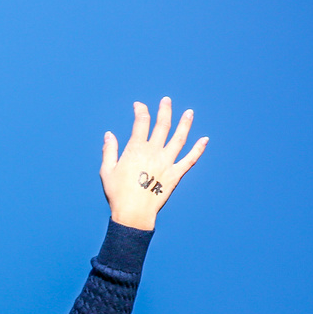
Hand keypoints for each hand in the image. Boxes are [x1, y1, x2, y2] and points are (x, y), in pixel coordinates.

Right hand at [101, 97, 207, 230]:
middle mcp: (154, 152)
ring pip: (179, 138)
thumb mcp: (107, 171)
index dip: (141, 111)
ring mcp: (167, 162)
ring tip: (189, 112)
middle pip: (163, 125)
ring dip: (185, 123)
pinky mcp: (176, 174)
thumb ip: (109, 150)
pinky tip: (205, 139)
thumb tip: (109, 135)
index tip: (139, 106)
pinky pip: (190, 159)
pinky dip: (198, 149)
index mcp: (136, 149)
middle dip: (164, 110)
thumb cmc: (117, 193)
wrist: (133, 213)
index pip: (141, 123)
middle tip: (166, 100)